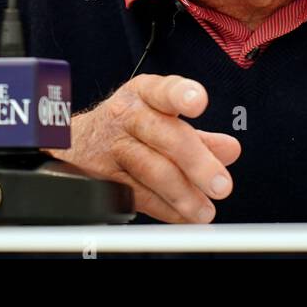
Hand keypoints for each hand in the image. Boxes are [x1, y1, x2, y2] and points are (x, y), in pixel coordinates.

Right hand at [47, 74, 240, 223]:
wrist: (77, 142)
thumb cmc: (129, 125)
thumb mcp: (161, 117)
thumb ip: (199, 135)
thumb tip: (230, 150)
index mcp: (145, 94)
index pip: (163, 90)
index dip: (181, 94)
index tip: (199, 102)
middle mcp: (127, 116)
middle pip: (164, 136)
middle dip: (197, 162)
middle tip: (222, 185)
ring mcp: (112, 147)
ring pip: (151, 170)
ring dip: (183, 194)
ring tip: (206, 209)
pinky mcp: (103, 177)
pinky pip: (138, 195)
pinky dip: (166, 209)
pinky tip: (184, 215)